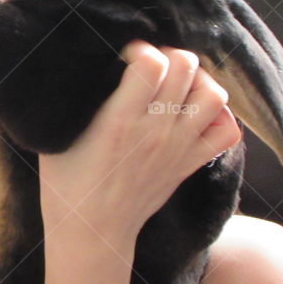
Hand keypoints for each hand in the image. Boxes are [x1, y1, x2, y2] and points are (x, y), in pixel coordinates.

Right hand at [38, 39, 241, 240]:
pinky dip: (217, 116)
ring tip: (176, 85)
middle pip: (186, 67)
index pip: (151, 63)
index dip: (140, 49)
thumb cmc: (66, 183)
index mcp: (120, 120)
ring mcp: (179, 148)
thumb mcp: (56, 135)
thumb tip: (73, 64)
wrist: (92, 234)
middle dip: (169, 56)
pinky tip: (194, 113)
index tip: (127, 56)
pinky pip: (226, 132)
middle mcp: (156, 131)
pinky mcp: (190, 164)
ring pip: (213, 94)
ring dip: (196, 81)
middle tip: (152, 66)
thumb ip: (73, 100)